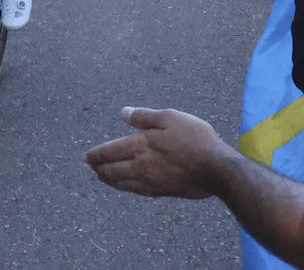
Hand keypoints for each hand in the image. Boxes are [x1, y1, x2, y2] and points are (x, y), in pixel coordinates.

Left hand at [84, 106, 232, 198]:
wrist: (217, 169)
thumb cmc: (195, 139)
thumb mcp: (170, 118)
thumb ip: (144, 116)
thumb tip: (124, 112)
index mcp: (140, 146)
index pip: (110, 151)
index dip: (96, 155)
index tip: (86, 157)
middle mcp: (140, 166)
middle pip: (112, 170)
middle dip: (99, 169)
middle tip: (91, 168)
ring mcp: (151, 182)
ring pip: (123, 183)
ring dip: (110, 180)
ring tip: (103, 178)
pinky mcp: (163, 191)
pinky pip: (137, 191)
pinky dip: (126, 188)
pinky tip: (127, 187)